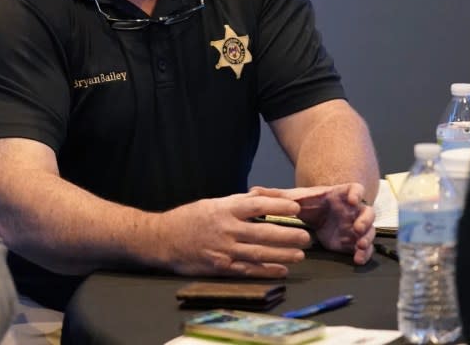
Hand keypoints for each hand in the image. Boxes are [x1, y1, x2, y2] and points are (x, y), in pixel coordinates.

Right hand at [155, 192, 312, 278]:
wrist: (162, 239)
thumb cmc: (188, 219)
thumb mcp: (211, 204)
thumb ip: (236, 204)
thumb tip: (262, 198)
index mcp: (223, 209)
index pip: (256, 205)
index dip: (278, 206)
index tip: (296, 207)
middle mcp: (226, 229)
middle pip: (263, 233)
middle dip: (288, 235)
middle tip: (306, 237)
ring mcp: (223, 250)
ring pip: (259, 254)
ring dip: (282, 255)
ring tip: (300, 255)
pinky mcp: (220, 267)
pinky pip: (248, 270)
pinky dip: (266, 270)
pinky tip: (281, 270)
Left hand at [250, 184, 374, 264]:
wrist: (318, 214)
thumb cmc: (309, 202)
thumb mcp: (294, 199)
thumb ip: (277, 195)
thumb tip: (252, 189)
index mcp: (340, 195)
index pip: (355, 189)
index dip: (356, 193)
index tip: (352, 199)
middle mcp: (352, 210)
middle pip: (367, 212)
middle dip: (365, 220)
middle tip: (357, 228)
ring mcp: (355, 226)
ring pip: (368, 231)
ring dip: (366, 238)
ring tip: (359, 246)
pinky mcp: (352, 241)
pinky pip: (364, 248)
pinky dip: (363, 253)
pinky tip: (357, 259)